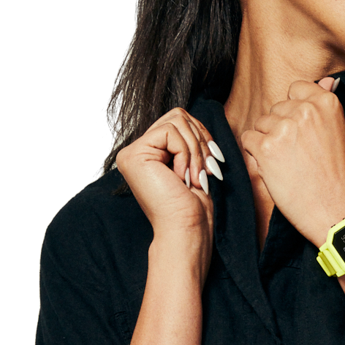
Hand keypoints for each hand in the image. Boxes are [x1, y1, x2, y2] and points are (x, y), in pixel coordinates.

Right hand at [115, 108, 223, 278]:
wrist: (186, 230)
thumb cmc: (194, 206)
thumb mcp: (195, 163)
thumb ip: (188, 139)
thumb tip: (194, 118)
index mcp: (150, 152)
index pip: (179, 120)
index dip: (202, 135)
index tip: (212, 163)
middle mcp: (136, 151)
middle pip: (178, 115)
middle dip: (200, 140)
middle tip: (204, 171)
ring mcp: (132, 153)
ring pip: (176, 120)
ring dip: (195, 150)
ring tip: (194, 176)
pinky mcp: (133, 155)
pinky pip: (171, 132)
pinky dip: (185, 154)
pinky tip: (182, 178)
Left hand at [241, 79, 344, 246]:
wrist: (335, 211)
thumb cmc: (341, 176)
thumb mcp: (342, 134)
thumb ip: (326, 107)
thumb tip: (327, 80)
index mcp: (326, 103)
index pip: (295, 89)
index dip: (294, 110)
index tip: (301, 129)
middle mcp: (304, 110)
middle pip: (276, 108)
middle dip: (280, 128)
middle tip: (297, 154)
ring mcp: (284, 128)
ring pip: (261, 124)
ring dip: (267, 141)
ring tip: (287, 164)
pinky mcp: (265, 147)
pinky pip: (248, 139)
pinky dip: (256, 154)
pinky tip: (275, 169)